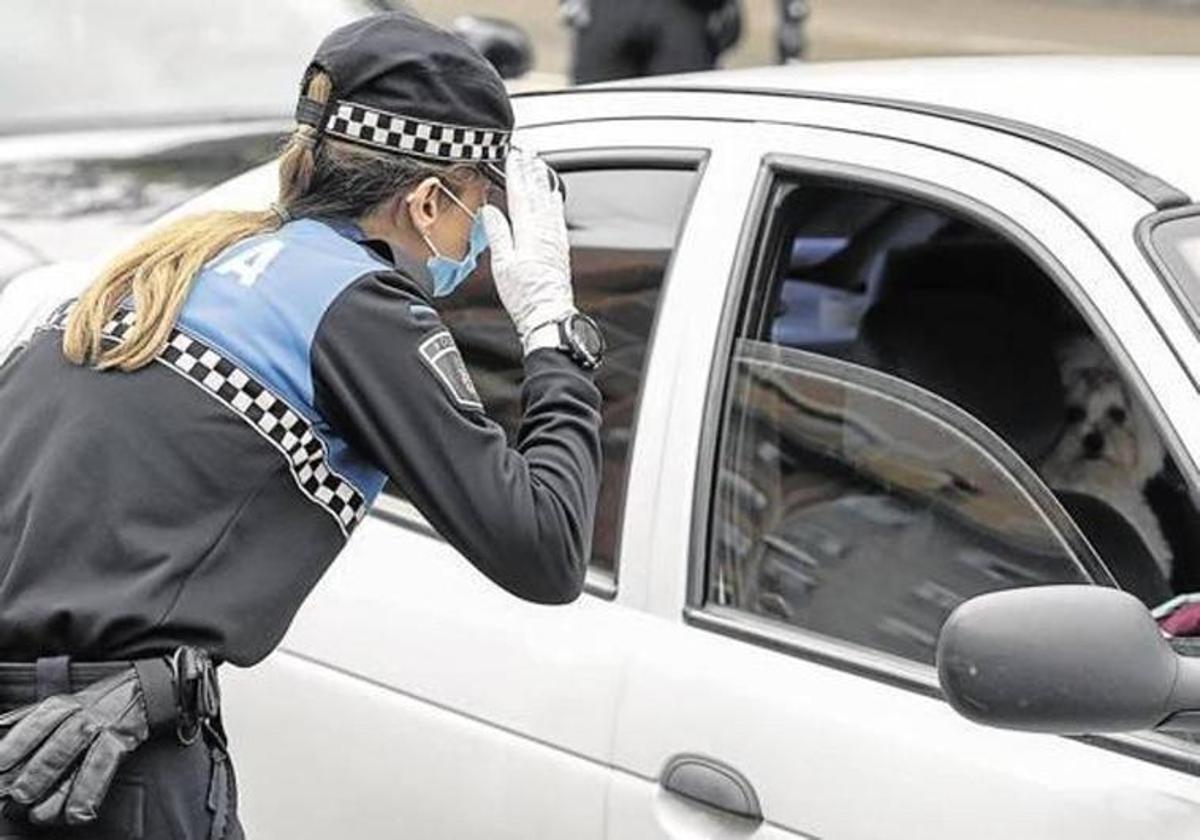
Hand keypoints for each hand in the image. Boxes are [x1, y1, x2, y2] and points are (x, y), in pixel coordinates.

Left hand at [0, 668, 150, 825]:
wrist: (138, 694)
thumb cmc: (90, 705)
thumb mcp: (58, 705)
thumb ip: (24, 720)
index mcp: (58, 707)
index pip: (32, 727)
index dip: (13, 748)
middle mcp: (81, 717)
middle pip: (57, 747)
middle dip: (36, 774)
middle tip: (19, 795)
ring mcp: (103, 731)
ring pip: (81, 762)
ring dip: (60, 792)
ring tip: (40, 814)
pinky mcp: (121, 745)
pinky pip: (103, 773)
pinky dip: (88, 797)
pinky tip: (76, 813)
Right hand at [480, 150, 574, 352]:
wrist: (548, 313)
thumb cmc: (525, 295)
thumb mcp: (502, 264)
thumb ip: (497, 233)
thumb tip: (490, 211)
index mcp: (528, 231)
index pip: (521, 193)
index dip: (517, 172)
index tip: (513, 155)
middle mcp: (545, 231)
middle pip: (537, 193)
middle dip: (531, 170)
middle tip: (528, 152)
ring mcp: (555, 238)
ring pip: (549, 201)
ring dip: (543, 181)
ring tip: (540, 165)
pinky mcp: (560, 247)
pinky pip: (557, 215)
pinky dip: (554, 200)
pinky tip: (553, 195)